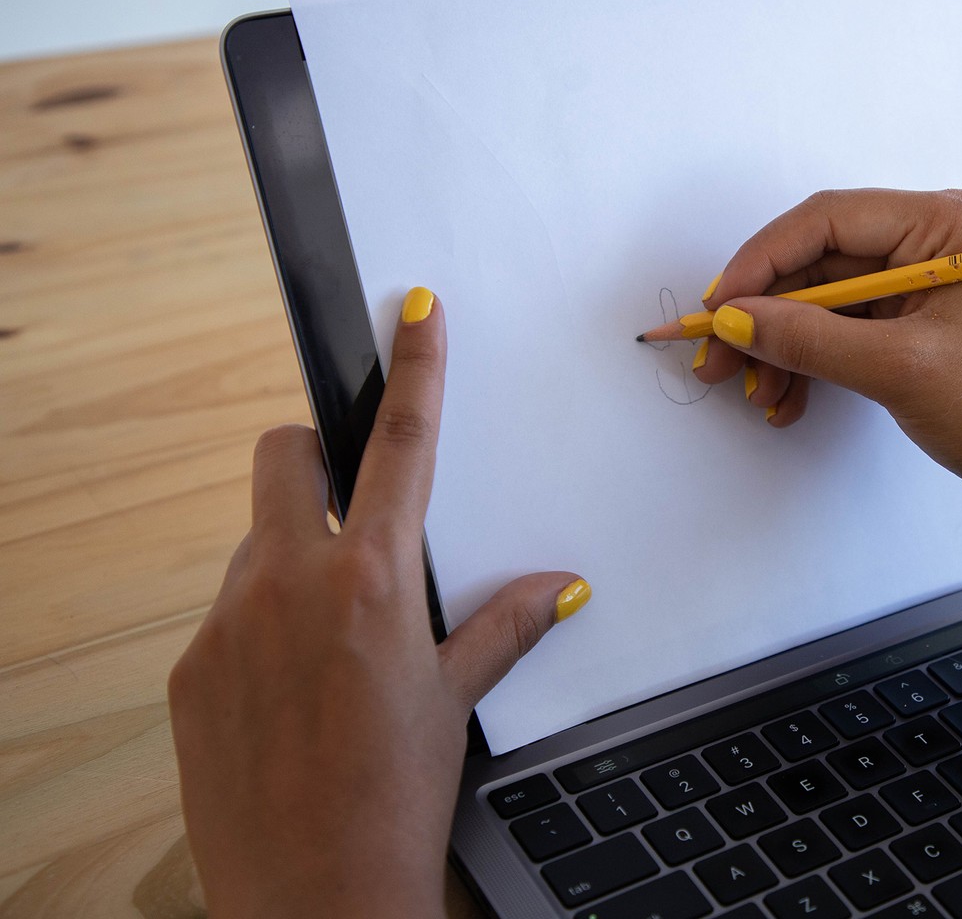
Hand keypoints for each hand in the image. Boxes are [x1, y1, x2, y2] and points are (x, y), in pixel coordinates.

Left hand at [168, 288, 589, 918]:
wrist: (313, 897)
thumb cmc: (394, 801)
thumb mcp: (456, 701)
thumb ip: (504, 625)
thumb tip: (560, 586)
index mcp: (373, 581)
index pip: (400, 444)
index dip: (415, 367)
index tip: (412, 312)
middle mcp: (290, 583)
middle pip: (282, 454)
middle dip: (314, 455)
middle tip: (348, 504)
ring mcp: (227, 623)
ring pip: (254, 539)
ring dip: (290, 555)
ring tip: (330, 639)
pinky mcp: (190, 668)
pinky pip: (226, 609)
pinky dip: (261, 622)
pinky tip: (294, 689)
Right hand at [696, 188, 961, 532]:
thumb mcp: (901, 371)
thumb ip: (810, 340)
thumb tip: (736, 319)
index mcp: (949, 224)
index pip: (829, 220)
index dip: (762, 261)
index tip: (718, 306)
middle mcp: (938, 242)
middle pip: (821, 261)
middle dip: (767, 315)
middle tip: (717, 358)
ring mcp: (928, 286)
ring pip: (826, 303)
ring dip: (785, 347)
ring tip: (757, 395)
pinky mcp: (921, 329)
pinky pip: (846, 333)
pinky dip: (813, 365)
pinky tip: (788, 400)